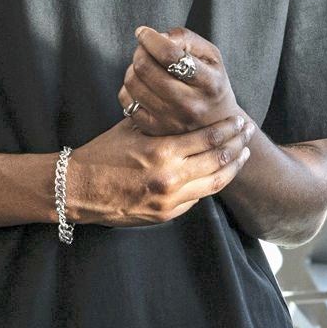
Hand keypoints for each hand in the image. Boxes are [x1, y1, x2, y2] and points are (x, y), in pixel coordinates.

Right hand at [64, 114, 255, 228]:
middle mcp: (171, 178)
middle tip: (248, 133)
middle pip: (219, 160)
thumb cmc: (102, 154)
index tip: (239, 120)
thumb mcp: (133, 130)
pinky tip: (217, 172)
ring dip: (232, 167)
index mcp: (163, 152)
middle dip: (238, 145)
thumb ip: (163, 124)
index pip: (209, 138)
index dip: (229, 128)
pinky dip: (210, 183)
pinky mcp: (166, 215)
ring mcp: (170, 200)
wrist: (78, 189)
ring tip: (242, 154)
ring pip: (215, 183)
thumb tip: (188, 112)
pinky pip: (197, 198)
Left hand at [118, 24, 247, 136]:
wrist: (217, 126)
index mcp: (209, 84)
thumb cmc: (211, 83)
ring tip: (144, 67)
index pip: (170, 55)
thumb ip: (185, 38)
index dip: (150, 38)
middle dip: (140, 52)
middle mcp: (190, 105)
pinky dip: (129, 89)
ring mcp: (171, 121)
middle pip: (146, 68)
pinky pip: (127, 102)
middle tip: (144, 49)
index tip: (143, 32)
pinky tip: (142, 86)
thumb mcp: (211, 56)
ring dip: (133, 68)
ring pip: (133, 83)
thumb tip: (156, 36)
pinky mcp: (155, 131)